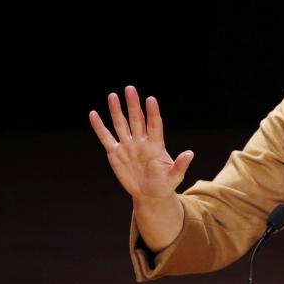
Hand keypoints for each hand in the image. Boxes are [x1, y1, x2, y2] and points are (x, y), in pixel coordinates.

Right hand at [88, 86, 193, 201]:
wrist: (150, 194)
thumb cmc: (165, 184)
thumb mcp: (174, 177)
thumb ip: (180, 165)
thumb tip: (190, 153)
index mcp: (156, 145)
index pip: (154, 125)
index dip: (153, 113)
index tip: (151, 99)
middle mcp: (141, 141)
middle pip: (136, 119)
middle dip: (133, 104)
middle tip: (130, 88)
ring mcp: (128, 146)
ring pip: (121, 124)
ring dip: (116, 111)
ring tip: (113, 96)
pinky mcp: (115, 153)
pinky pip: (106, 138)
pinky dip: (99, 127)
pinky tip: (93, 114)